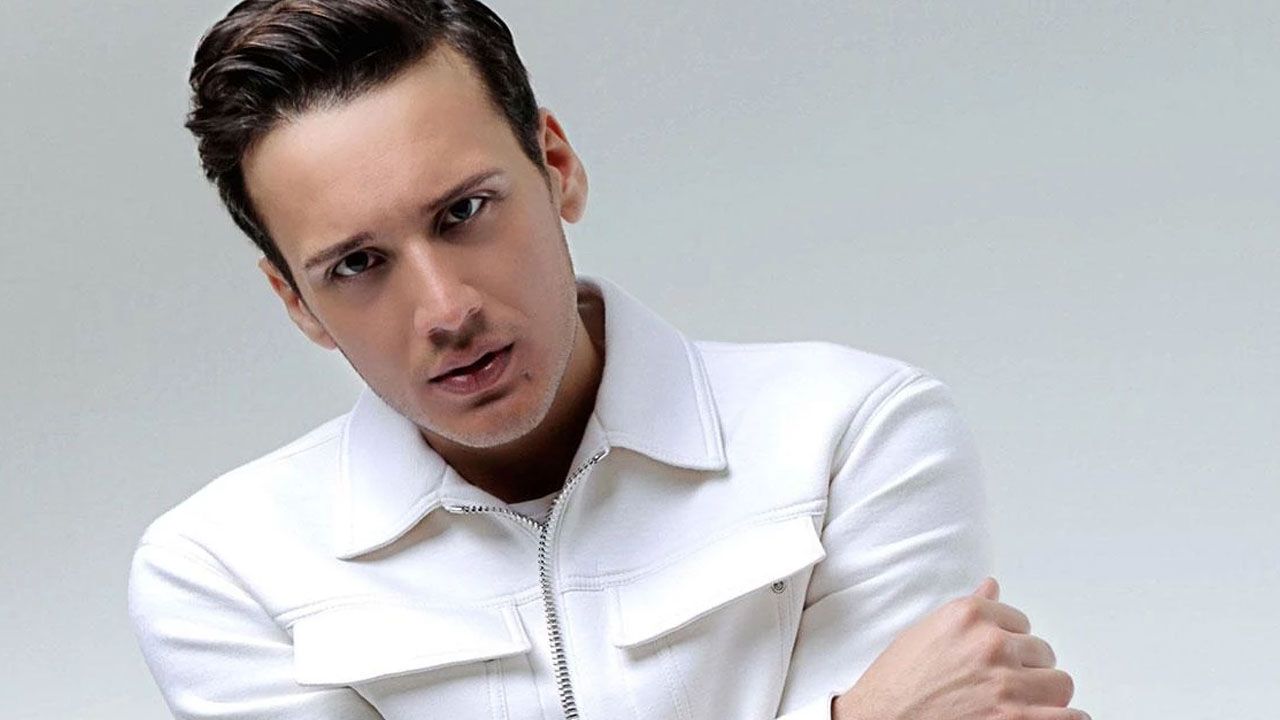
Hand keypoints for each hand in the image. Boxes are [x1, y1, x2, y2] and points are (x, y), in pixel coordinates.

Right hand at [832, 577, 1089, 719]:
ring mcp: (1007, 685)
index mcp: (968, 615)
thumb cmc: (895, 686)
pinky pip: (1072, 716)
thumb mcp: (924, 634)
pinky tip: (1042, 719)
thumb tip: (992, 586)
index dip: (1007, 644)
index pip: (1019, 621)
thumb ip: (968, 612)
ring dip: (1043, 697)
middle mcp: (991, 644)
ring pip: (1060, 683)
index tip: (993, 660)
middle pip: (1042, 652)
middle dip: (1025, 670)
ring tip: (1019, 706)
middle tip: (1001, 688)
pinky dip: (1062, 719)